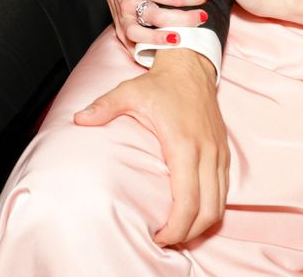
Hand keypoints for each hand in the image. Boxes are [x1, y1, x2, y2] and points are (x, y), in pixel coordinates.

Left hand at [74, 49, 228, 244]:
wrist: (190, 64)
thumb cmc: (160, 82)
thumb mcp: (129, 92)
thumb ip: (104, 107)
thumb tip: (78, 120)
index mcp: (184, 144)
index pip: (188, 202)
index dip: (175, 228)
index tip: (158, 236)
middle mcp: (206, 151)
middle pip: (209, 211)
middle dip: (189, 233)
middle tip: (166, 238)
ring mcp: (218, 152)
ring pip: (220, 203)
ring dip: (202, 223)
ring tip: (178, 228)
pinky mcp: (223, 150)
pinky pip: (223, 188)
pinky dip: (211, 206)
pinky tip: (192, 209)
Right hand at [102, 0, 209, 50]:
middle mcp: (129, 5)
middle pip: (158, 17)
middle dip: (184, 20)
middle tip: (202, 18)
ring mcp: (123, 20)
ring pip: (140, 35)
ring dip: (160, 40)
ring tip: (180, 40)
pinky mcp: (120, 32)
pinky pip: (131, 46)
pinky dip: (144, 52)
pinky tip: (160, 54)